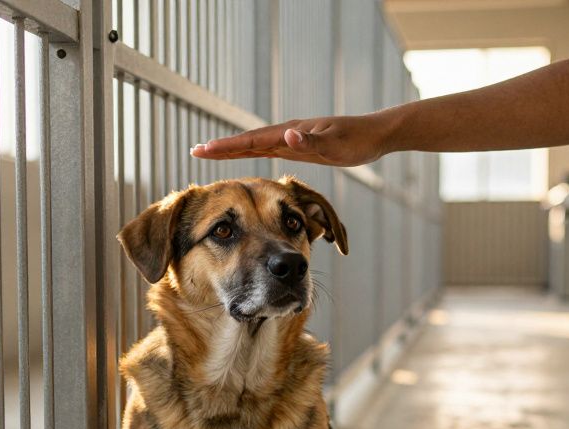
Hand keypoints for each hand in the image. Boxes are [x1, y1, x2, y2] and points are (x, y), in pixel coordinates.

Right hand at [190, 112, 397, 166]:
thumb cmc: (357, 140)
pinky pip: (267, 150)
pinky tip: (244, 155)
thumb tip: (287, 136)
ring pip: (254, 145)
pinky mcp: (298, 146)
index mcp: (290, 134)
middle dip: (221, 147)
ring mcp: (291, 140)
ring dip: (233, 149)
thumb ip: (310, 141)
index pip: (251, 141)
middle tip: (195, 150)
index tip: (202, 150)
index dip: (226, 147)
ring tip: (211, 153)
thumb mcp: (334, 144)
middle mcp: (286, 135)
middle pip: (247, 141)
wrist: (374, 136)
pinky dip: (251, 152)